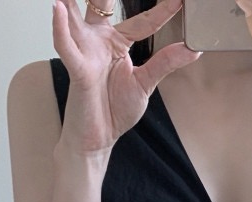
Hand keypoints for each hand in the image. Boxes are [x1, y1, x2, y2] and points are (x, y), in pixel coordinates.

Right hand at [52, 0, 199, 155]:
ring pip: (76, 14)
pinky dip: (60, 28)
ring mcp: (86, 51)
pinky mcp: (77, 68)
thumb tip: (193, 49)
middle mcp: (98, 40)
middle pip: (102, 3)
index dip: (162, 9)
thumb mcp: (146, 84)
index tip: (179, 0)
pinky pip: (66, 46)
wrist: (98, 137)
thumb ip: (165, 63)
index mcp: (117, 42)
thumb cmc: (114, 110)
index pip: (143, 19)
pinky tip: (57, 9)